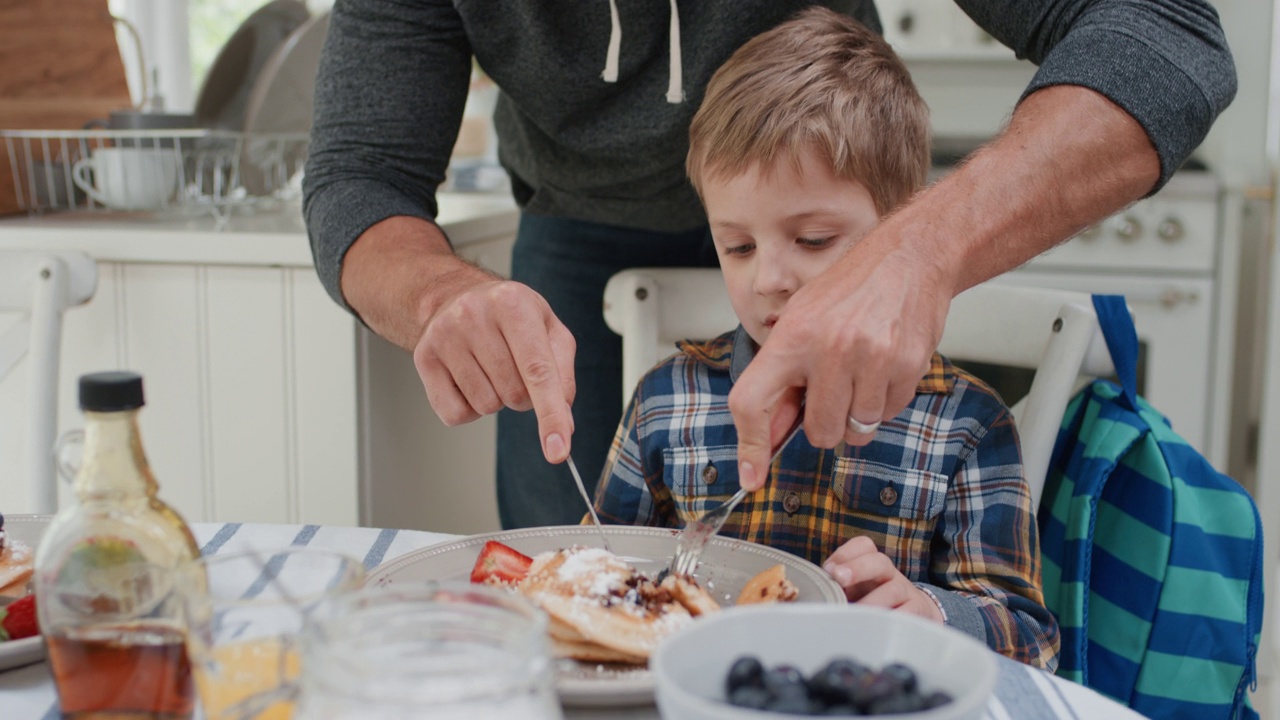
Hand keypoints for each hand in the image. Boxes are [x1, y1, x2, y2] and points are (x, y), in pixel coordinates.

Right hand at [412, 278, 577, 462]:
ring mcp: (444, 336)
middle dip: (524, 396)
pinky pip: (455, 414)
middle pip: (514, 394)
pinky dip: (469, 409)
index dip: (551, 414)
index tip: (558, 451)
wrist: (458, 296)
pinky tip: (470, 380)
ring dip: (497, 399)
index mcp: (513, 303)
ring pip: (486, 406)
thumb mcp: (549, 330)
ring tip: (490, 368)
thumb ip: (563, 374)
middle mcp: (474, 315)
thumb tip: (564, 423)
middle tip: (515, 368)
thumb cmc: (511, 317)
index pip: (538, 371)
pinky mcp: (424, 358)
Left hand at [729, 231, 947, 489]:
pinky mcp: (906, 366)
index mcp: (792, 336)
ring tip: (860, 374)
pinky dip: (884, 402)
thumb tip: (766, 434)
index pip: (752, 402)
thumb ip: (782, 379)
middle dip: (825, 424)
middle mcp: (829, 348)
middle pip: (818, 432)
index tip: (751, 477)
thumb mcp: (800, 321)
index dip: (749, 446)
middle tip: (832, 393)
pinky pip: (889, 414)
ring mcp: (871, 358)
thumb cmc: (848, 289)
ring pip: (857, 430)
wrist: (907, 258)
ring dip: (857, 415)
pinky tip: (883, 368)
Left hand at [823, 536, 942, 622]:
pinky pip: (907, 613)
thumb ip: (838, 587)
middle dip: (857, 568)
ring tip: (854, 613)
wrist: (914, 615)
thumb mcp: (857, 590)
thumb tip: (813, 596)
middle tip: (838, 578)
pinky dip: (891, 619)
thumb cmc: (874, 601)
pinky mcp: (917, 612)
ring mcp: (905, 591)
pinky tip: (876, 628)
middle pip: (878, 561)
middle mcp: (889, 574)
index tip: (828, 570)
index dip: (844, 554)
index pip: (863, 545)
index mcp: (871, 564)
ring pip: (893, 589)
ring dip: (871, 601)